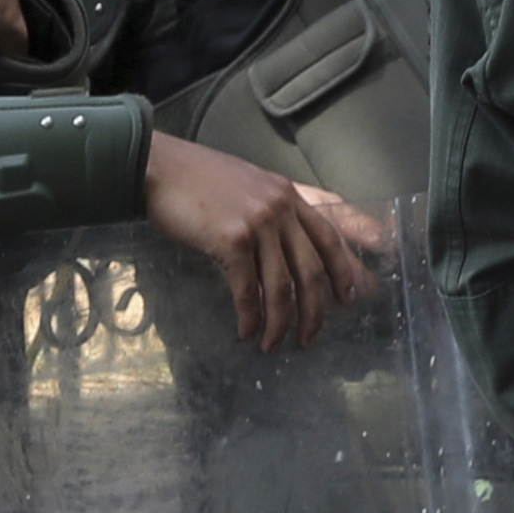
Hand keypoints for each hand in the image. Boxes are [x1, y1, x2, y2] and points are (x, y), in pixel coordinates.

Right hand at [143, 132, 385, 350]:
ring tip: (273, 344)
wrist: (160, 168)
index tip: (353, 295)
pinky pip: (249, 290)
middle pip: (313, 270)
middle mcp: (281, 208)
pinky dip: (250, 317)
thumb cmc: (198, 179)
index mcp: (289, 194)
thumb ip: (273, 210)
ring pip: (283, 286)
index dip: (346, 267)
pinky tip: (247, 331)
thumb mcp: (250, 185)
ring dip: (281, 323)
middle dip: (315, 311)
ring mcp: (259, 223)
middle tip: (310, 338)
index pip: (331, 233)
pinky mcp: (233, 240)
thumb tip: (285, 250)